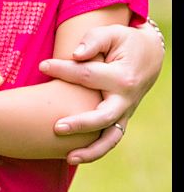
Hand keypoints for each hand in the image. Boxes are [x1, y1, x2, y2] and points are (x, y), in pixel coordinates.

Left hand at [39, 23, 163, 163]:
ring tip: (68, 158)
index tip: (43, 66)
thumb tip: (75, 55)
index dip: (63, 69)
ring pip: (110, 139)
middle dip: (80, 124)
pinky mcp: (121, 120)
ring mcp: (124, 113)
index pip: (87, 75)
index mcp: (121, 77)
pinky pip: (109, 141)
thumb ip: (93, 41)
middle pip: (103, 117)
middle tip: (56, 127)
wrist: (149, 56)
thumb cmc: (124, 42)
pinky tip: (72, 157)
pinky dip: (94, 152)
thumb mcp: (112, 33)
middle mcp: (125, 99)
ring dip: (90, 151)